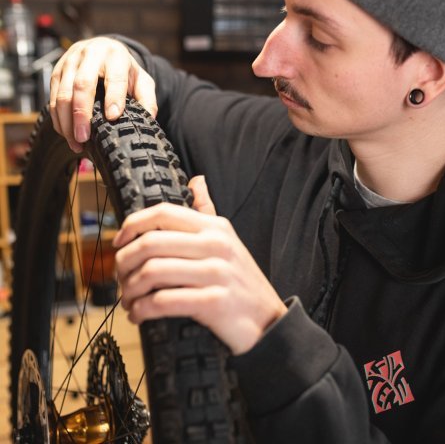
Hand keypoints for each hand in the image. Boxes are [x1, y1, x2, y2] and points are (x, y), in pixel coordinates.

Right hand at [50, 37, 156, 152]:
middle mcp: (90, 55)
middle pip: (82, 85)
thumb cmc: (124, 69)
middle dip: (82, 114)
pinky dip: (58, 119)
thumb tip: (149, 118)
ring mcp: (70, 62)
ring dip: (66, 121)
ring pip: (62, 93)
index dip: (113, 97)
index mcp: (115, 56)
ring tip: (76, 143)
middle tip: (85, 137)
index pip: (114, 77)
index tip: (113, 117)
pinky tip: (67, 135)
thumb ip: (147, 98)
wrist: (103, 48)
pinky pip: (52, 97)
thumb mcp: (141, 79)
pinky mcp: (57, 71)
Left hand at [113, 176, 287, 354]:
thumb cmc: (241, 281)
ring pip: (152, 272)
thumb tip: (196, 180)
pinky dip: (143, 310)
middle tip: (121, 278)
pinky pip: (164, 302)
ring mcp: (216, 273)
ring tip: (129, 301)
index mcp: (215, 227)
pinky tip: (140, 315)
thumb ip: (208, 211)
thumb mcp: (229, 240)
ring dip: (130, 290)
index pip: (162, 213)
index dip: (132, 224)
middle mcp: (215, 245)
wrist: (268, 320)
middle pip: (150, 243)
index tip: (119, 242)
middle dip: (124, 263)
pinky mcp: (214, 302)